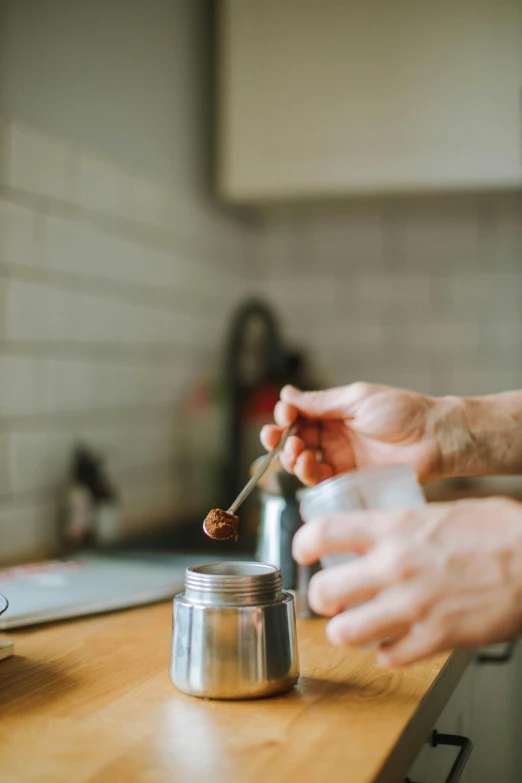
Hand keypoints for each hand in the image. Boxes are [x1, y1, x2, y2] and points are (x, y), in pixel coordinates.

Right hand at [261, 383, 446, 485]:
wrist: (434, 438)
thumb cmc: (402, 411)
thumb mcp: (357, 399)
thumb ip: (320, 402)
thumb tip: (286, 394)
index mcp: (334, 413)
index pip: (298, 415)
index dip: (285, 416)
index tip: (283, 415)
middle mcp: (334, 436)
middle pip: (295, 440)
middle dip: (281, 440)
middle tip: (280, 439)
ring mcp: (341, 459)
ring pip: (303, 463)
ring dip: (292, 458)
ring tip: (299, 452)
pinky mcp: (349, 480)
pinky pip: (320, 482)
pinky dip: (308, 475)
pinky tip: (309, 465)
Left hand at [292, 497, 521, 665]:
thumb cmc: (499, 531)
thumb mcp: (440, 511)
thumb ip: (403, 525)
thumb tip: (380, 533)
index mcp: (394, 528)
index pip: (323, 532)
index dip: (301, 543)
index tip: (301, 550)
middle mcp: (395, 567)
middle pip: (323, 590)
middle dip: (318, 596)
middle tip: (327, 596)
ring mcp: (413, 606)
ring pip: (345, 632)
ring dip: (344, 630)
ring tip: (352, 623)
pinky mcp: (435, 638)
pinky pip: (389, 656)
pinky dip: (386, 651)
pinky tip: (395, 640)